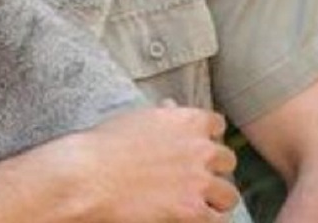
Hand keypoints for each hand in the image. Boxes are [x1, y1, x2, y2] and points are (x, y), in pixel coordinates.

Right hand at [38, 104, 239, 221]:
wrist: (88, 177)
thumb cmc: (103, 147)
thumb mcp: (135, 119)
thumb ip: (162, 116)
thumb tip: (170, 106)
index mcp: (186, 120)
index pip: (216, 124)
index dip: (207, 136)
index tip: (198, 146)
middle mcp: (200, 149)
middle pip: (226, 160)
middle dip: (213, 169)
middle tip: (197, 177)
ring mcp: (199, 181)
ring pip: (228, 194)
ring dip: (216, 198)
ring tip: (202, 203)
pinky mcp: (193, 211)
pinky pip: (218, 219)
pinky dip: (208, 219)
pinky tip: (194, 218)